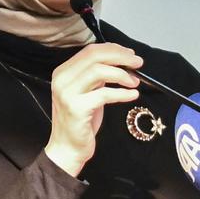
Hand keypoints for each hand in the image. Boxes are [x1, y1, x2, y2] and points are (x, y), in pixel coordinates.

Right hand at [44, 43, 142, 176]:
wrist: (67, 148)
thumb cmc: (80, 121)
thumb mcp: (87, 93)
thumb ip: (97, 77)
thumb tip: (120, 62)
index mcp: (63, 72)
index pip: (90, 51)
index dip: (113, 50)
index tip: (130, 55)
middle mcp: (62, 79)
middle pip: (94, 56)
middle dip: (120, 57)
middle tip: (138, 63)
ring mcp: (67, 93)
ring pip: (99, 71)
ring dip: (122, 74)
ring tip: (135, 82)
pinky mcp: (77, 108)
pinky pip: (104, 94)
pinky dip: (122, 93)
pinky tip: (132, 95)